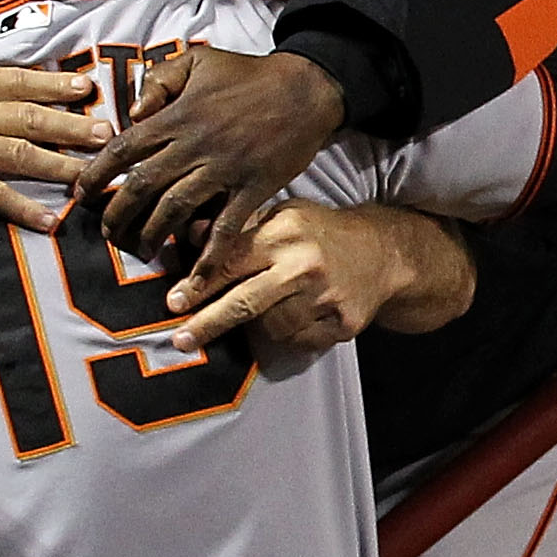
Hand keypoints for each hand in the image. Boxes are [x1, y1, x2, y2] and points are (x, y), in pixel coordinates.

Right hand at [0, 49, 113, 224]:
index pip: (16, 81)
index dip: (54, 85)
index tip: (85, 87)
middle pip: (31, 117)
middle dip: (74, 124)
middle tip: (110, 132)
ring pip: (22, 155)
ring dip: (63, 164)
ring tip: (95, 173)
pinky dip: (24, 209)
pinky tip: (50, 220)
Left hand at [82, 46, 347, 265]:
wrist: (306, 89)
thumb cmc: (248, 74)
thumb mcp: (197, 59)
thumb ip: (159, 80)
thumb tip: (131, 113)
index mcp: (176, 116)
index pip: (123, 149)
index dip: (97, 175)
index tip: (81, 195)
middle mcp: (193, 146)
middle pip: (142, 186)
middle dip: (118, 214)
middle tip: (107, 234)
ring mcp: (223, 170)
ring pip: (175, 210)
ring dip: (152, 235)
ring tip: (140, 251)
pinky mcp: (252, 189)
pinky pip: (225, 228)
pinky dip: (208, 256)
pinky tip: (194, 279)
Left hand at [166, 200, 464, 367]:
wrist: (384, 253)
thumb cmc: (322, 232)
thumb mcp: (283, 216)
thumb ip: (238, 229)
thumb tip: (190, 235)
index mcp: (284, 233)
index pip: (231, 262)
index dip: (198, 284)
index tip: (173, 303)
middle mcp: (303, 266)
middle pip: (244, 304)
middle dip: (208, 324)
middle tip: (180, 339)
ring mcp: (324, 298)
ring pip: (269, 328)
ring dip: (255, 327)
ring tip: (263, 312)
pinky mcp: (341, 324)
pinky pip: (296, 341)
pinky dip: (286, 334)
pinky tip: (294, 317)